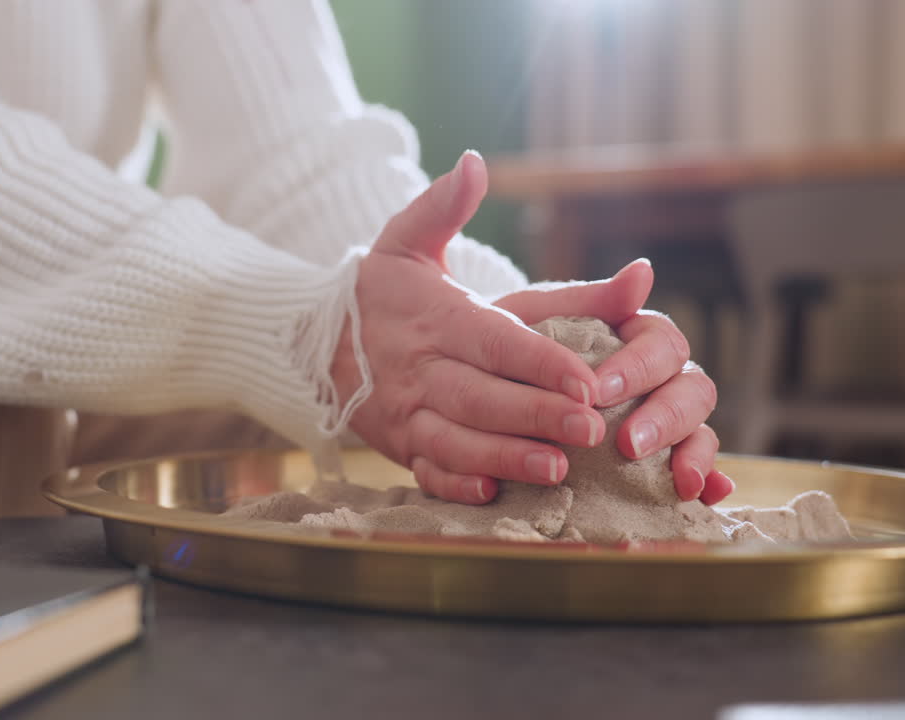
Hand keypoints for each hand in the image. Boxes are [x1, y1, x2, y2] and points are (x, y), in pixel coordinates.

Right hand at [331, 151, 604, 504]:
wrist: (313, 342)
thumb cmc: (380, 292)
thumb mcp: (407, 242)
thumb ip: (444, 206)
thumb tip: (474, 163)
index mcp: (436, 319)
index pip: (494, 341)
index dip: (539, 361)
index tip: (586, 379)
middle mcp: (420, 371)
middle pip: (482, 396)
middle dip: (536, 414)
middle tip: (591, 428)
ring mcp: (408, 414)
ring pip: (457, 441)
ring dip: (506, 457)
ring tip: (557, 469)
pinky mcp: (401, 447)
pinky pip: (426, 472)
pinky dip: (455, 486)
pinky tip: (491, 495)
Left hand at [495, 262, 731, 504]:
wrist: (481, 382)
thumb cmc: (514, 344)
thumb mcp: (538, 315)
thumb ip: (589, 297)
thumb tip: (644, 270)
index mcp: (639, 337)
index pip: (662, 345)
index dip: (637, 368)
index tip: (596, 392)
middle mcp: (660, 378)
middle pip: (692, 390)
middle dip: (665, 418)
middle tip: (627, 444)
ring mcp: (664, 420)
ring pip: (700, 430)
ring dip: (692, 454)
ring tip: (677, 481)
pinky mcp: (658, 459)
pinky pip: (692, 470)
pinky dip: (705, 483)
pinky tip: (702, 499)